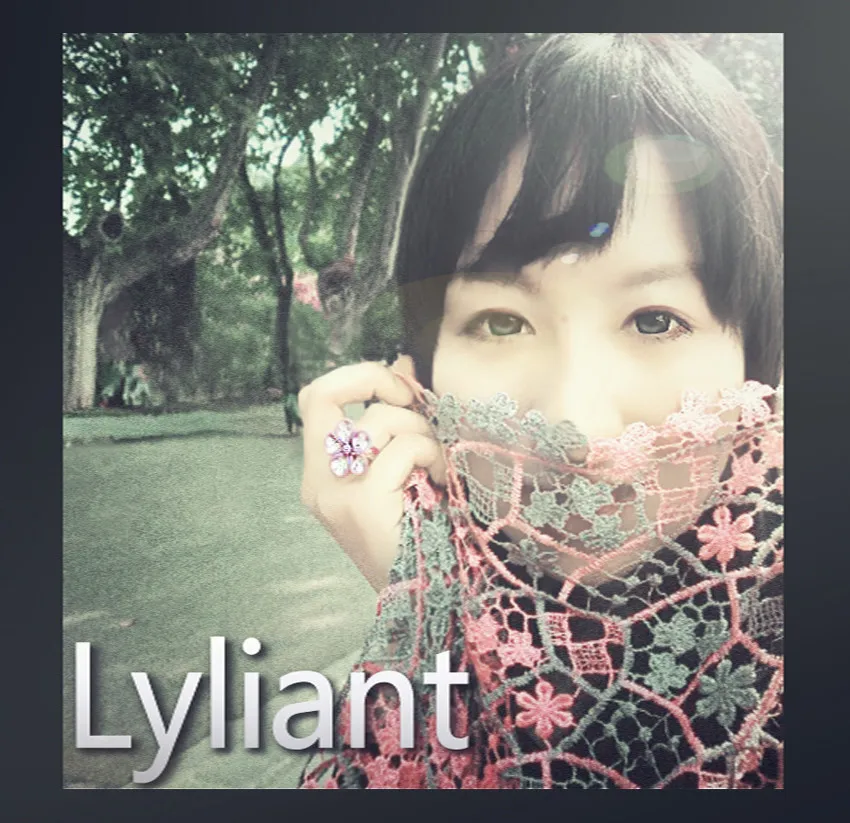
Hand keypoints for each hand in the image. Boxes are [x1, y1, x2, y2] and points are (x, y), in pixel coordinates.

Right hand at [298, 357, 445, 590]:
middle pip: (320, 394)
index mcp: (322, 474)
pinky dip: (429, 454)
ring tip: (435, 463)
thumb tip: (404, 361)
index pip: (314, 399)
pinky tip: (438, 480)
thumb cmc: (420, 531)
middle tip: (413, 401)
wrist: (429, 598)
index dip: (356, 377)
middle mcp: (318, 482)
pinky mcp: (362, 505)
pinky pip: (400, 448)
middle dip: (374, 379)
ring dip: (420, 431)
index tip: (399, 388)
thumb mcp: (403, 467)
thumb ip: (398, 418)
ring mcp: (335, 495)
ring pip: (377, 420)